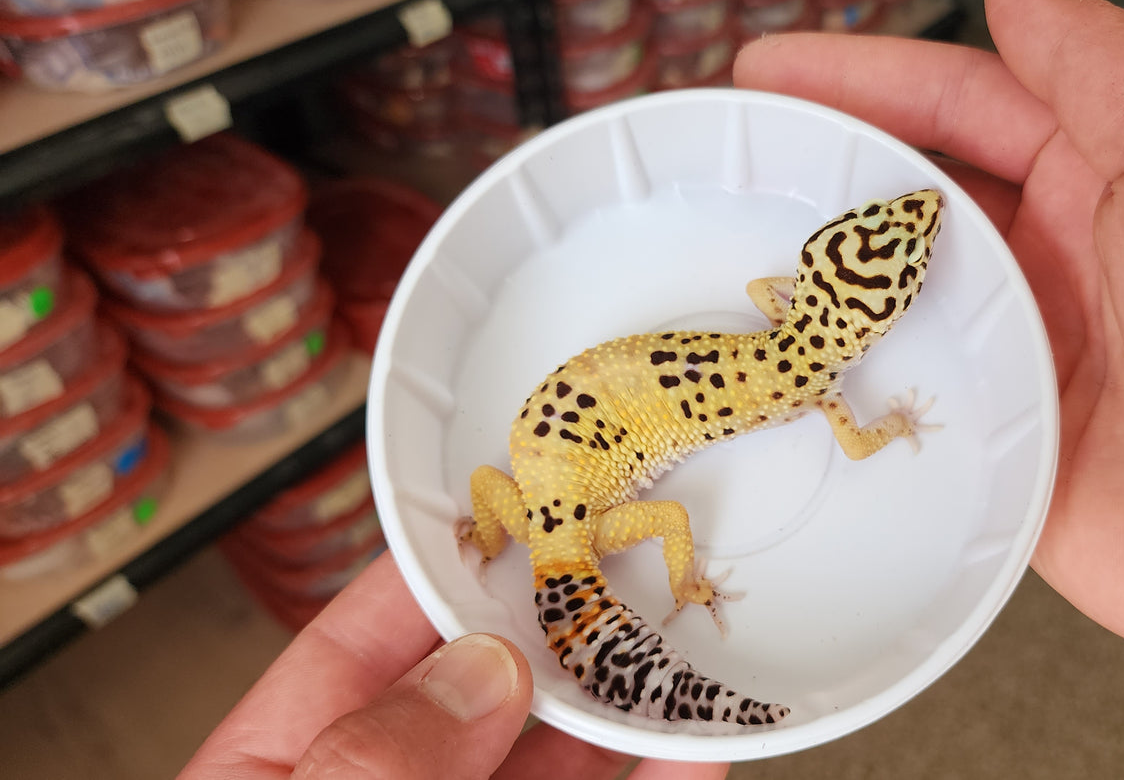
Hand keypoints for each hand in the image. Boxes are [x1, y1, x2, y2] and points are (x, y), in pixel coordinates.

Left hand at [180, 553, 727, 779]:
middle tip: (621, 558)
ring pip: (558, 756)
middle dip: (553, 626)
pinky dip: (663, 777)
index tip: (508, 511)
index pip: (358, 643)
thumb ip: (372, 762)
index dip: (435, 570)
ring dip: (624, 701)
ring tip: (678, 638)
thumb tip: (478, 673)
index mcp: (284, 771)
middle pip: (480, 693)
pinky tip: (698, 745)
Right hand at [736, 0, 1123, 776]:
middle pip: (916, 210)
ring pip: (902, 314)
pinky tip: (780, 388)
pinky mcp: (1018, 466)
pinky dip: (853, 405)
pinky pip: (917, 426)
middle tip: (719, 167)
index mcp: (1119, 179)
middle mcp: (1070, 269)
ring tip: (714, 271)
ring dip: (820, 293)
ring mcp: (1038, 371)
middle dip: (819, 182)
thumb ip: (1103, 71)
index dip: (863, 83)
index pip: (965, 107)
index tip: (768, 74)